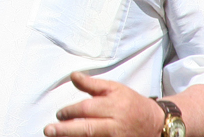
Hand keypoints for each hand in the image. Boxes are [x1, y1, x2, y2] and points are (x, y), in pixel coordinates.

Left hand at [44, 72, 165, 136]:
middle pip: (87, 129)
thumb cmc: (131, 103)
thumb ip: (92, 84)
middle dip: (66, 130)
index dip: (70, 112)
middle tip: (48, 130)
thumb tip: (73, 76)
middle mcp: (114, 126)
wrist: (156, 124)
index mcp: (113, 107)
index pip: (87, 110)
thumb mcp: (114, 88)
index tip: (59, 114)